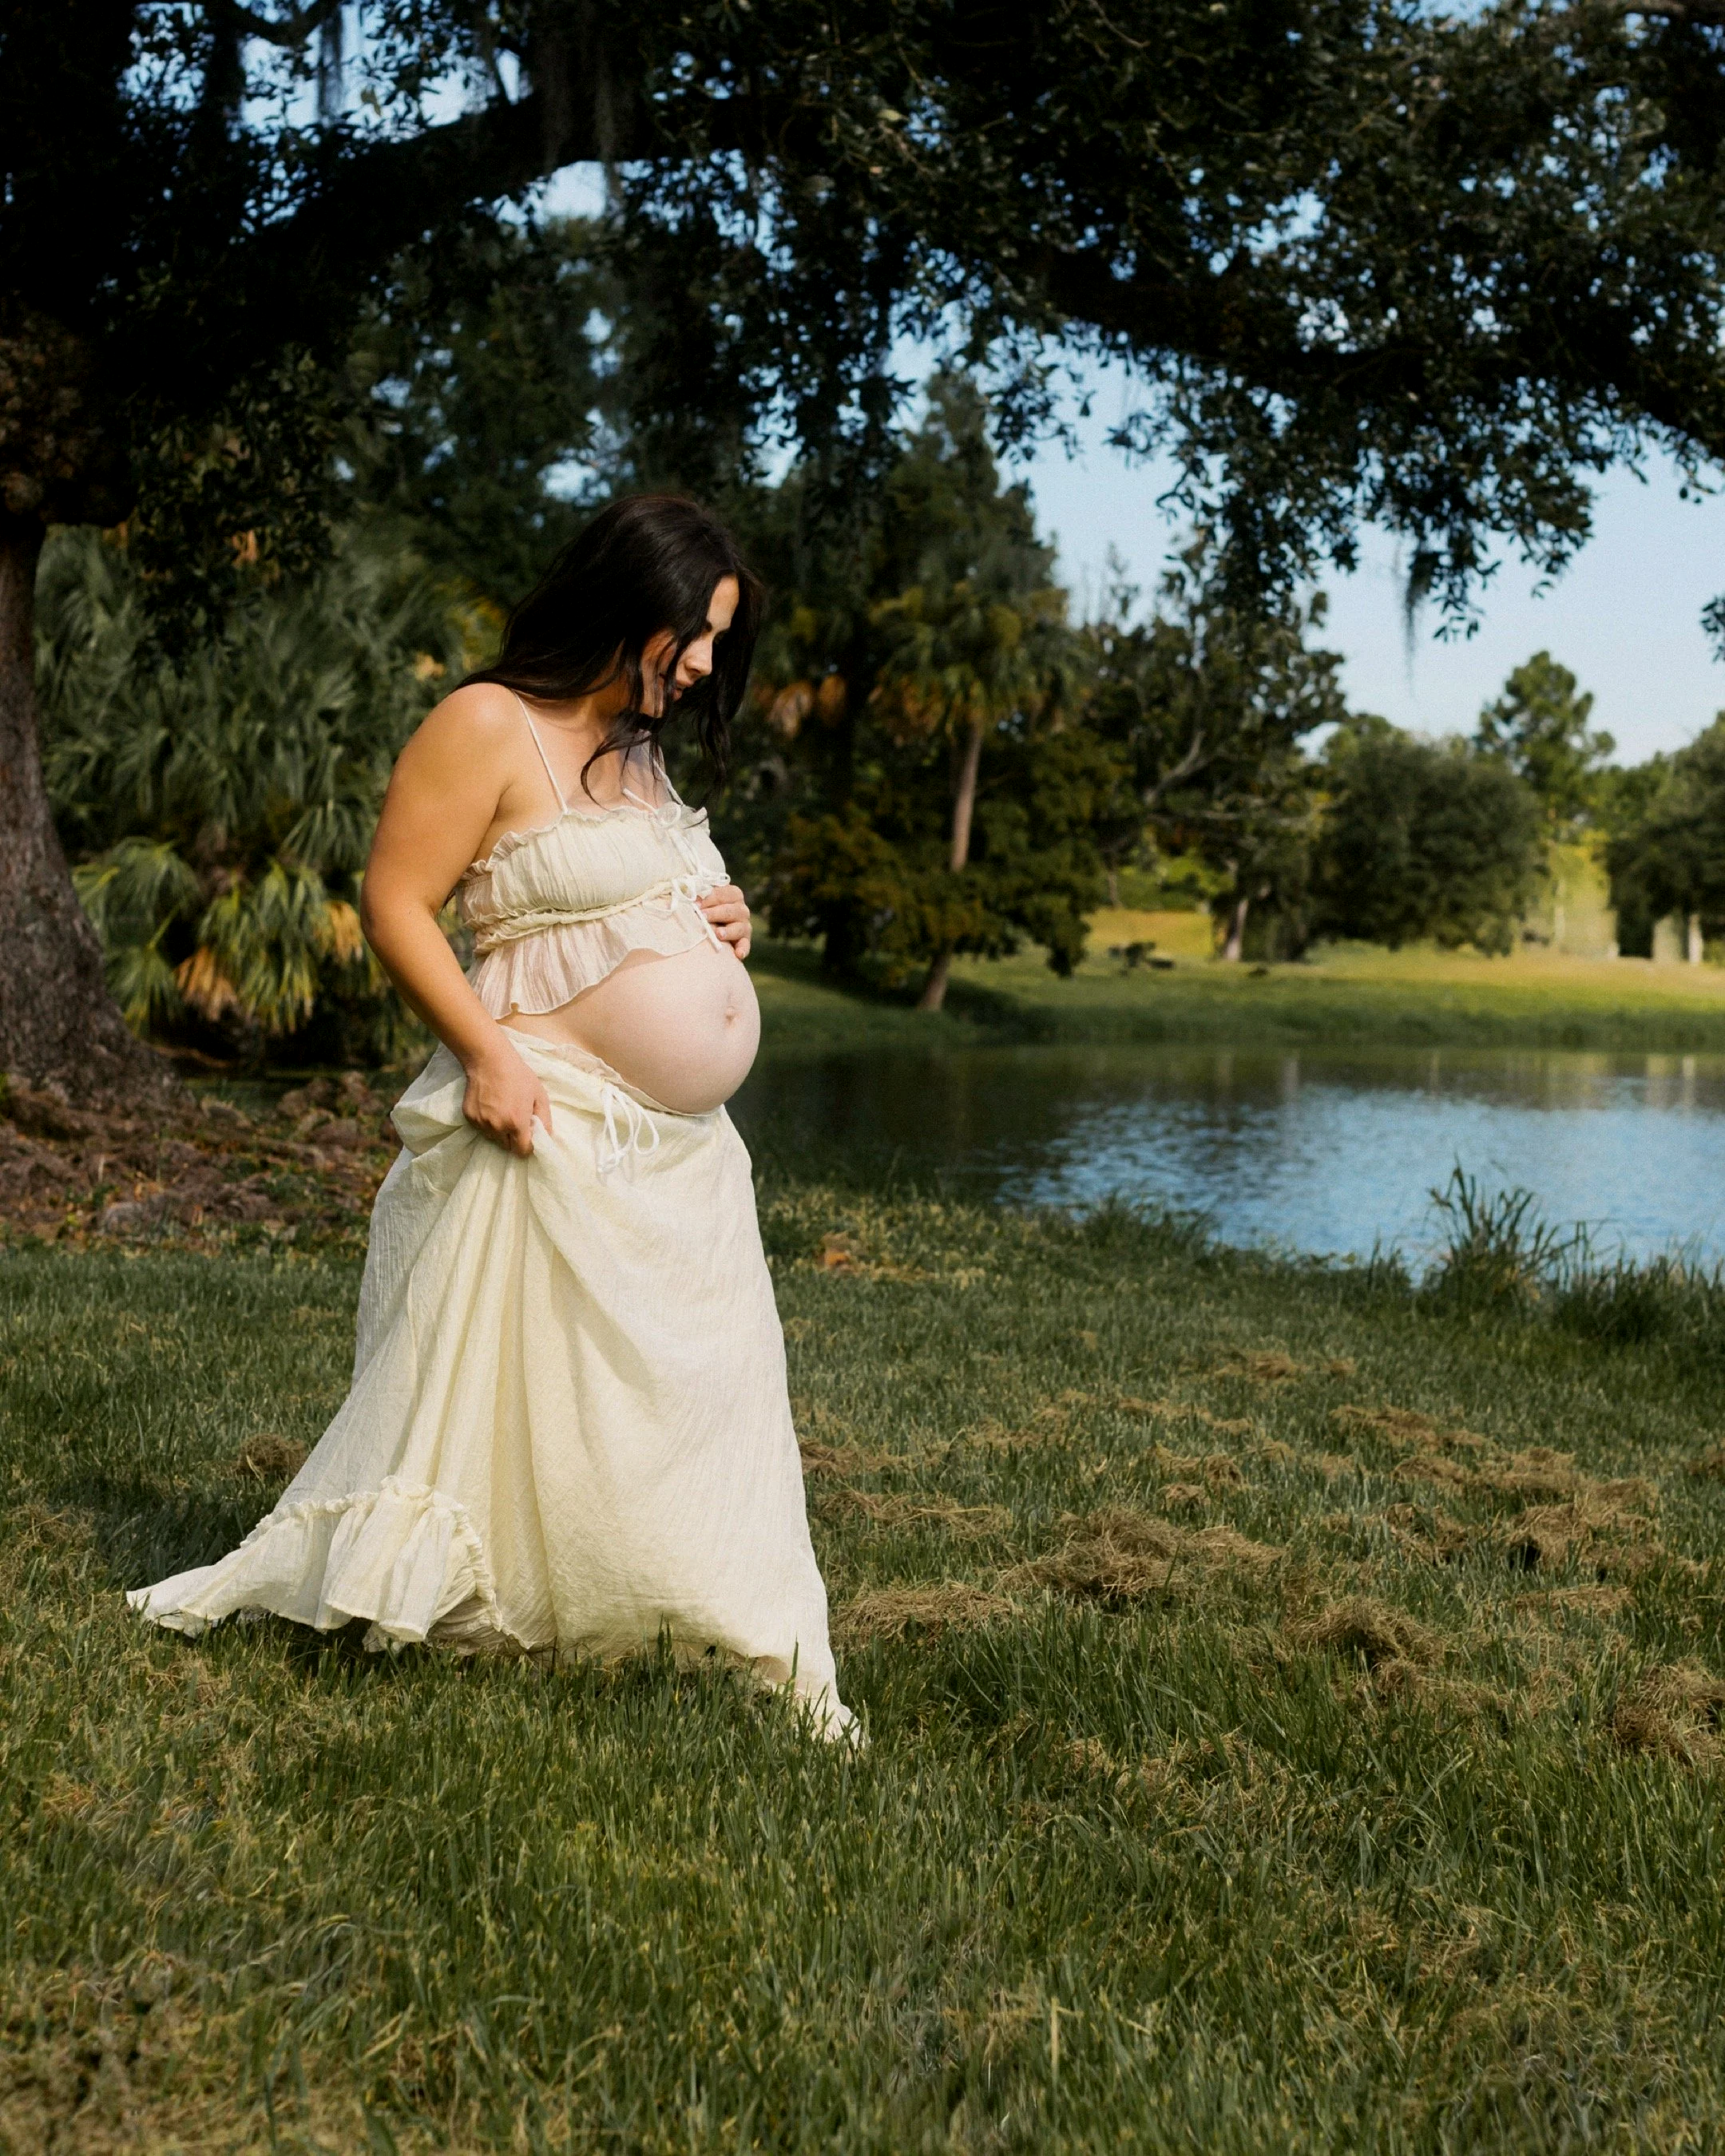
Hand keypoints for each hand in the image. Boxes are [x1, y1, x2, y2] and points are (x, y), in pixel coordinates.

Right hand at [460, 1039, 550, 1155]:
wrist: (490, 1060)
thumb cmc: (519, 1076)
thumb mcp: (539, 1095)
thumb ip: (545, 1120)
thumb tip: (545, 1137)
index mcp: (517, 1124)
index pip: (522, 1151)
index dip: (527, 1147)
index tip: (528, 1137)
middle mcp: (497, 1127)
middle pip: (507, 1146)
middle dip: (513, 1138)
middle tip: (515, 1121)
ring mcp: (481, 1123)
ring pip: (493, 1137)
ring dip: (499, 1131)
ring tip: (502, 1111)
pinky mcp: (469, 1117)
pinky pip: (481, 1127)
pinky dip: (487, 1122)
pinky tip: (490, 1106)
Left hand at [699, 883, 751, 959]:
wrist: (713, 926)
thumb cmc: (705, 910)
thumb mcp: (703, 901)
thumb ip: (698, 897)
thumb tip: (684, 897)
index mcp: (733, 894)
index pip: (723, 894)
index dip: (709, 898)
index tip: (695, 904)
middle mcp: (741, 909)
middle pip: (731, 910)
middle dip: (715, 913)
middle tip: (702, 916)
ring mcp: (744, 925)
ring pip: (739, 927)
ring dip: (729, 931)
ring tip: (718, 934)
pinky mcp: (744, 940)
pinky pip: (745, 944)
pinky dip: (743, 949)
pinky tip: (739, 954)